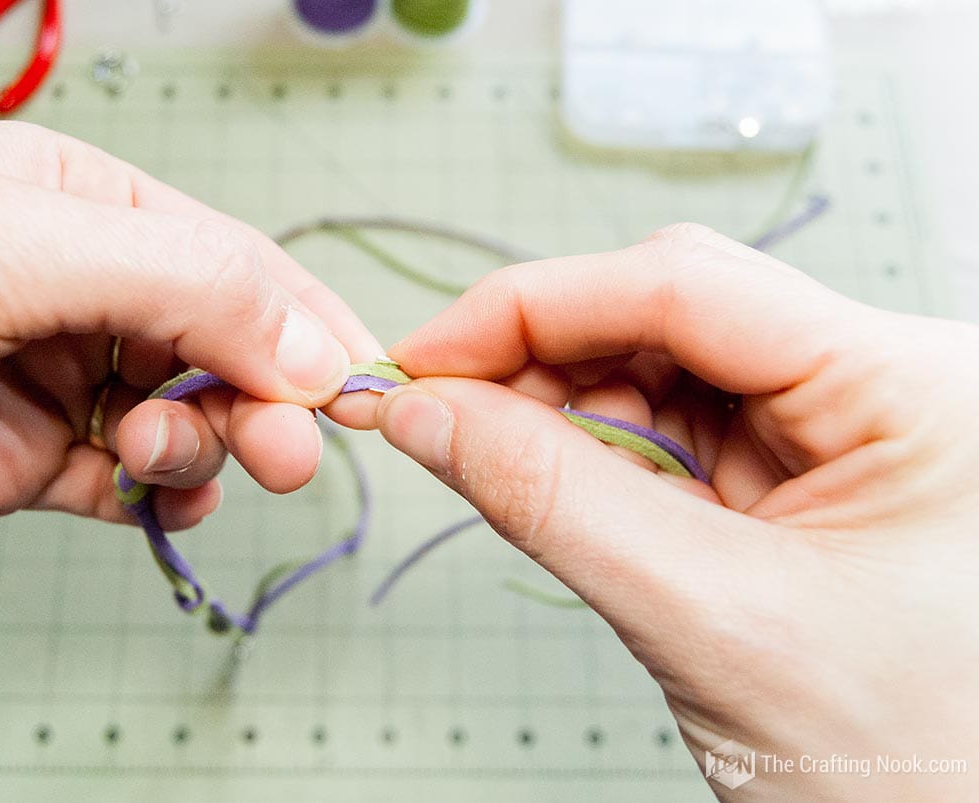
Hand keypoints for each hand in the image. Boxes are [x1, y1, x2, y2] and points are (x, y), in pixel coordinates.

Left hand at [0, 122, 380, 540]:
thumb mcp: (18, 245)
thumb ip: (185, 284)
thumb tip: (318, 346)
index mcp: (89, 205)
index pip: (237, 264)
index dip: (306, 325)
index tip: (360, 392)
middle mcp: (80, 288)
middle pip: (223, 347)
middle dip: (262, 399)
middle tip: (287, 450)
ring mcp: (54, 377)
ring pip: (183, 418)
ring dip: (201, 446)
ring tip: (157, 458)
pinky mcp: (22, 459)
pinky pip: (126, 481)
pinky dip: (160, 495)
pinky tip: (159, 498)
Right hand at [376, 224, 978, 798]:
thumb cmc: (897, 761)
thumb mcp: (707, 621)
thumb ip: (551, 500)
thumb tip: (425, 413)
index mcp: (908, 387)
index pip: (688, 287)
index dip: (533, 307)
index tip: (424, 356)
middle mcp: (876, 385)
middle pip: (670, 313)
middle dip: (542, 358)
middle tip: (438, 411)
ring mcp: (833, 430)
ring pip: (659, 366)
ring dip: (562, 406)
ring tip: (498, 463)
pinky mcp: (790, 476)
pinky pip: (669, 430)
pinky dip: (594, 452)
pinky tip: (558, 483)